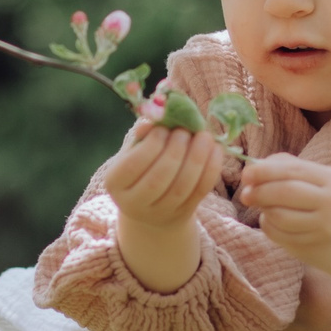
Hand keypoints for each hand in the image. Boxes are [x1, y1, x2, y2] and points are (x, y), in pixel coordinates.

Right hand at [107, 118, 226, 293]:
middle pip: (158, 178)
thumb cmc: (140, 168)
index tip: (163, 128)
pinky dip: (211, 168)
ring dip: (197, 158)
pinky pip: (200, 191)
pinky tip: (215, 149)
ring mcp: (160, 212)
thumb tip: (154, 116)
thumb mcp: (133, 150)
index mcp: (115, 183)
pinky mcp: (183, 213)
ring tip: (203, 136)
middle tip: (184, 131)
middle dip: (176, 151)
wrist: (150, 205)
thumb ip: (143, 134)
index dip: (151, 145)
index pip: (133, 165)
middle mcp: (134, 203)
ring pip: (181, 187)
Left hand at [243, 154, 330, 312]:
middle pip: (286, 193)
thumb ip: (291, 167)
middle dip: (260, 192)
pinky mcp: (314, 247)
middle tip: (245, 195)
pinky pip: (279, 235)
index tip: (246, 174)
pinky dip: (269, 226)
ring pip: (280, 216)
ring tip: (264, 208)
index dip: (265, 171)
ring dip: (264, 211)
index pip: (294, 171)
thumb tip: (254, 167)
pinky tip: (273, 222)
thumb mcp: (321, 181)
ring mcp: (325, 228)